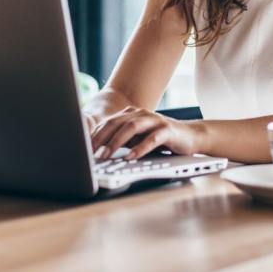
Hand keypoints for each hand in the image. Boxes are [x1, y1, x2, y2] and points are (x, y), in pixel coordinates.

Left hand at [90, 109, 204, 160]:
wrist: (190, 136)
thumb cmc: (159, 139)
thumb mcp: (136, 139)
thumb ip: (120, 141)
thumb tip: (97, 151)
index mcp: (131, 114)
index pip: (107, 123)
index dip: (94, 135)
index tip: (83, 149)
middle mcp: (140, 114)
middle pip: (116, 124)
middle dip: (101, 139)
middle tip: (91, 153)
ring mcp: (154, 120)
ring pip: (131, 128)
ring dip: (116, 142)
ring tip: (107, 155)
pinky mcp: (167, 130)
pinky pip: (151, 139)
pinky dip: (140, 148)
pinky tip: (131, 157)